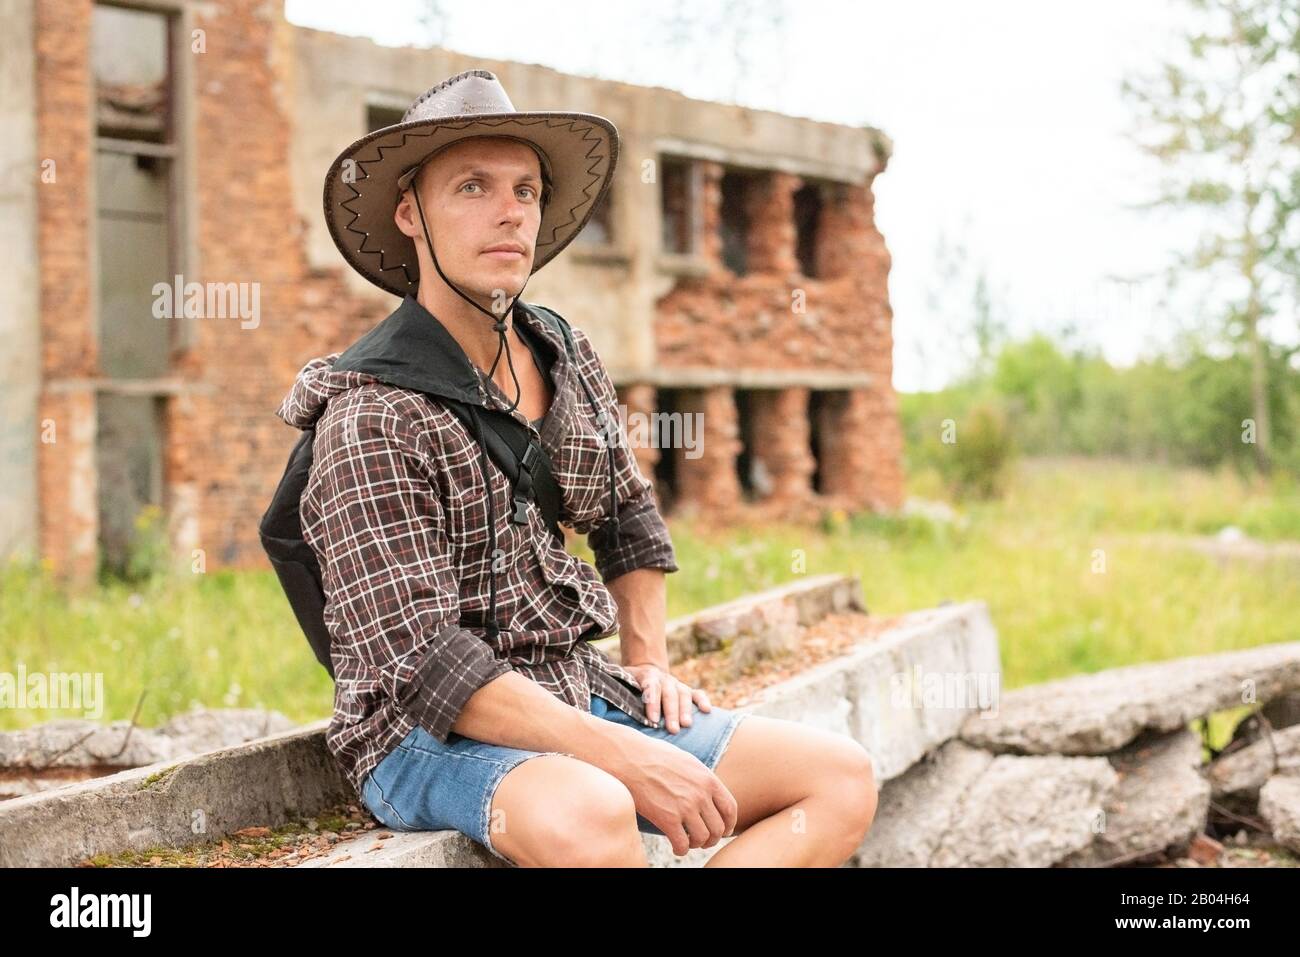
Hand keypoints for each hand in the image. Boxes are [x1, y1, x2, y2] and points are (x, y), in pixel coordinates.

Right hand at [617, 734, 738, 854]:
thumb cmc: (654, 756)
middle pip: (719, 827)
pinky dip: (681, 849)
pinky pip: (683, 844)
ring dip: (697, 844)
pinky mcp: (667, 819)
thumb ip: (700, 778)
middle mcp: (700, 794)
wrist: (629, 758)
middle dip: (712, 838)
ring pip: (703, 838)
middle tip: (702, 840)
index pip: (730, 808)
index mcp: (707, 779)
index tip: (723, 830)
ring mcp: (685, 807)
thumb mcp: (687, 761)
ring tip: (688, 842)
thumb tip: (708, 792)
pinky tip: (675, 846)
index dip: (729, 824)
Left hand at [621, 662, 712, 733]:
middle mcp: (664, 679)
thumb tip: (599, 704)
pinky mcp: (687, 690)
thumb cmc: (630, 684)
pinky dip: (703, 700)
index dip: (652, 703)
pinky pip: (697, 693)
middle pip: (669, 694)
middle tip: (673, 729)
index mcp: (647, 677)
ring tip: (687, 725)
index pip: (650, 687)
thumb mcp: (621, 682)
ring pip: (683, 694)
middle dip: (671, 712)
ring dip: (686, 710)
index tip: (652, 720)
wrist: (646, 669)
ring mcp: (676, 684)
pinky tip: (707, 711)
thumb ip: (614, 690)